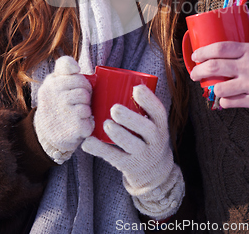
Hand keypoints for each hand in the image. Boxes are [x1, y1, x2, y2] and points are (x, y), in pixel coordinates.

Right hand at [34, 56, 94, 163]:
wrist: (45, 134)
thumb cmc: (56, 103)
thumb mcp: (54, 82)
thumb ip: (65, 68)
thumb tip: (76, 67)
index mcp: (51, 83)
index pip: (69, 68)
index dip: (80, 78)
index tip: (79, 85)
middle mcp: (54, 95)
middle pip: (85, 87)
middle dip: (86, 95)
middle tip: (78, 103)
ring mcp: (63, 111)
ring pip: (87, 103)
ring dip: (86, 110)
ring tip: (77, 115)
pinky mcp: (73, 128)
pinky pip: (90, 121)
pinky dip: (88, 125)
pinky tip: (79, 126)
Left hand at [82, 84, 183, 219]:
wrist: (154, 171)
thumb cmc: (146, 136)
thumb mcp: (151, 123)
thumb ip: (139, 106)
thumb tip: (111, 78)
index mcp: (160, 125)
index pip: (159, 112)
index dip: (149, 100)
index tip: (136, 88)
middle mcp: (156, 140)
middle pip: (147, 129)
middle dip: (131, 118)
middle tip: (114, 109)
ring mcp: (143, 155)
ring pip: (132, 145)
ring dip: (118, 134)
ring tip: (105, 124)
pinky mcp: (129, 166)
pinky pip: (115, 158)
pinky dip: (100, 150)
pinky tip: (87, 142)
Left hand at [190, 40, 248, 112]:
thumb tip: (234, 39)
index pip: (220, 48)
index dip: (203, 51)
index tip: (195, 56)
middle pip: (214, 67)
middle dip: (198, 70)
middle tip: (194, 74)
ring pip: (220, 88)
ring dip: (212, 88)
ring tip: (211, 87)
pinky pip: (231, 103)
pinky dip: (224, 101)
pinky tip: (224, 99)